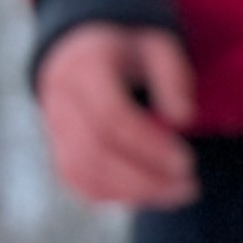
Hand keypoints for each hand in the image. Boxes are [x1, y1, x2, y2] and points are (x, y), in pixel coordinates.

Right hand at [37, 22, 198, 209]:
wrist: (83, 54)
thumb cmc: (129, 52)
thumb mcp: (157, 47)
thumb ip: (173, 76)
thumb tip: (183, 118)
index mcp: (85, 69)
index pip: (109, 115)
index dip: (147, 144)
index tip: (185, 161)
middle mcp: (61, 100)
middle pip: (93, 150)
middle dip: (144, 177)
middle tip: (188, 187)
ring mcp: (54, 128)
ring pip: (82, 172)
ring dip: (133, 192)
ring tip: (178, 193)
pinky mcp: (58, 150)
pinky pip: (77, 181)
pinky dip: (114, 195)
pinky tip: (151, 194)